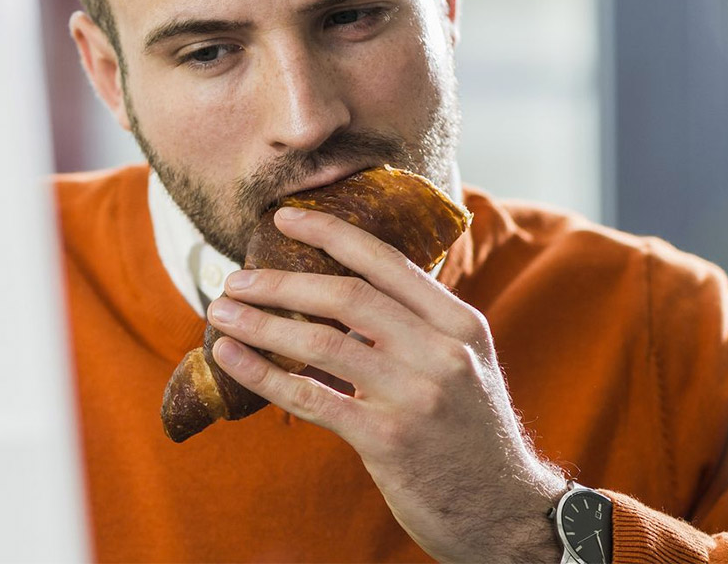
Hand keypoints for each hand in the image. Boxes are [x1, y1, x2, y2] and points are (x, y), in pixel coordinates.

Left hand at [206, 207, 566, 562]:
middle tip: (235, 278)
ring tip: (222, 313)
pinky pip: (311, 397)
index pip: (386, 261)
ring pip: (321, 342)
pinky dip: (263, 374)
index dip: (330, 232)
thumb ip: (416, 325)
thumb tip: (341, 290)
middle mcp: (441, 352)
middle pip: (346, 297)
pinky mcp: (387, 439)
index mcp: (459, 322)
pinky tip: (230, 359)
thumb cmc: (470, 432)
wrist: (505, 510)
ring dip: (261, 323)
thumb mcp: (464, 363)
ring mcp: (414, 395)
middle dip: (280, 281)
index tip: (285, 217)